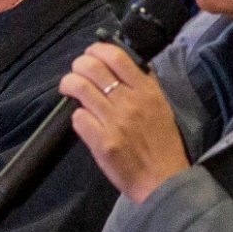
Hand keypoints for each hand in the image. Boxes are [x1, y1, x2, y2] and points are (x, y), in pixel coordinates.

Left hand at [59, 41, 188, 202]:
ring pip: (79, 88)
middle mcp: (130, 102)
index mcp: (147, 91)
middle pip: (92, 67)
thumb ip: (143, 85)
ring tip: (69, 88)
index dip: (97, 50)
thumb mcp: (162, 107)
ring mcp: (114, 122)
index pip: (117, 57)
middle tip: (76, 71)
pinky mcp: (101, 142)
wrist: (163, 182)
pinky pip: (78, 118)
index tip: (91, 54)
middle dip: (78, 65)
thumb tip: (122, 65)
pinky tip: (82, 120)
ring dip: (69, 84)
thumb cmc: (162, 145)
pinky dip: (76, 116)